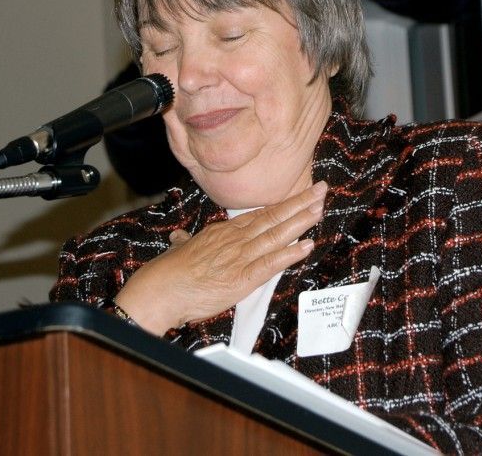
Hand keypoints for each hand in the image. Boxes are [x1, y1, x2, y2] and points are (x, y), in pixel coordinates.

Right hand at [114, 181, 326, 334]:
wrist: (159, 290)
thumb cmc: (166, 272)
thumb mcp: (179, 250)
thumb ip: (185, 242)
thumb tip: (179, 237)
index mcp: (222, 232)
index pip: (259, 215)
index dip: (283, 205)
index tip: (301, 196)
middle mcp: (234, 240)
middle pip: (273, 218)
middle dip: (300, 204)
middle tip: (322, 190)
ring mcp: (239, 257)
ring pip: (276, 235)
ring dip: (301, 221)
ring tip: (320, 209)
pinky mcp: (242, 278)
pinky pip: (271, 263)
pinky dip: (290, 253)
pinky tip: (307, 245)